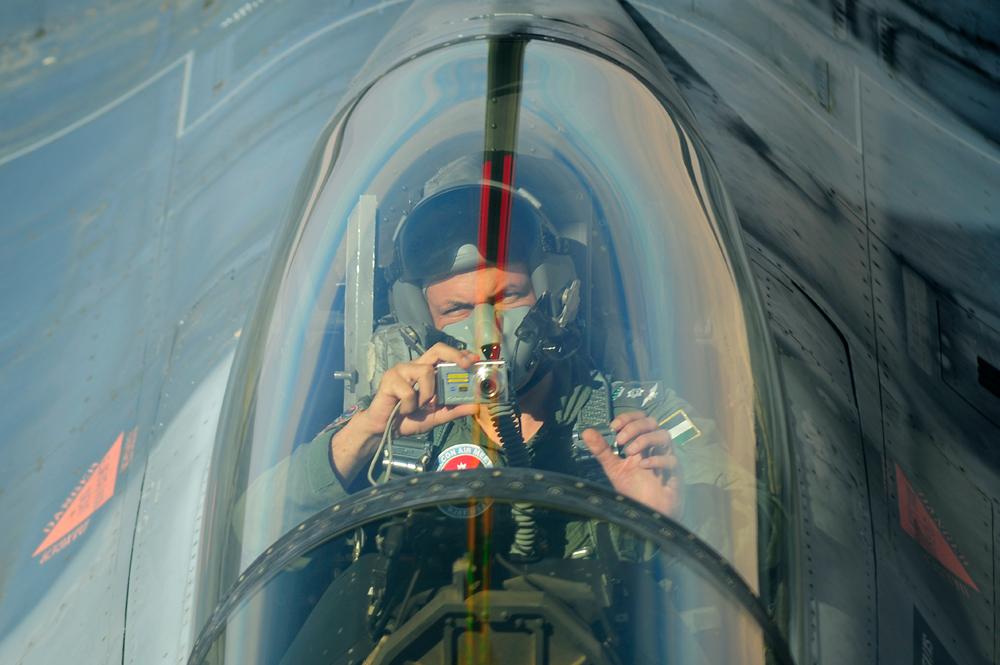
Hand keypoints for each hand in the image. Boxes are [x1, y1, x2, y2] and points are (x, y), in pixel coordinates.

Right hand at [331, 343, 478, 479]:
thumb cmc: (408, 419)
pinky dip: (410, 405)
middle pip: (437, 350)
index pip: (444, 355)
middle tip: (467, 365)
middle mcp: (414, 366)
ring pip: (426, 372)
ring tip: (417, 406)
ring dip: (427, 395)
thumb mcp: (436, 416)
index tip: (475, 359)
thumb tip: (475, 406)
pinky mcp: (390, 379)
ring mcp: (401, 371)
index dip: (460, 354)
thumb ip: (454, 410)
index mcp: (426, 372)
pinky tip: (403, 409)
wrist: (384, 430)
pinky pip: (410, 390)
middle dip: (455, 355)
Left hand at [581, 411, 683, 517]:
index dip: (628, 417)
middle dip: (635, 427)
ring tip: (630, 452)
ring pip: (664, 435)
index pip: (639, 419)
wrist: (647, 512)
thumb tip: (587, 432)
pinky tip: (643, 466)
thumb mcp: (614, 468)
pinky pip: (671, 459)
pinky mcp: (674, 472)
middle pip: (652, 422)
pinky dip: (656, 459)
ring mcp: (665, 457)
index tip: (614, 426)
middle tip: (620, 440)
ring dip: (645, 439)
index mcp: (641, 443)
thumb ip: (602, 450)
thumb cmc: (634, 488)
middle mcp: (654, 447)